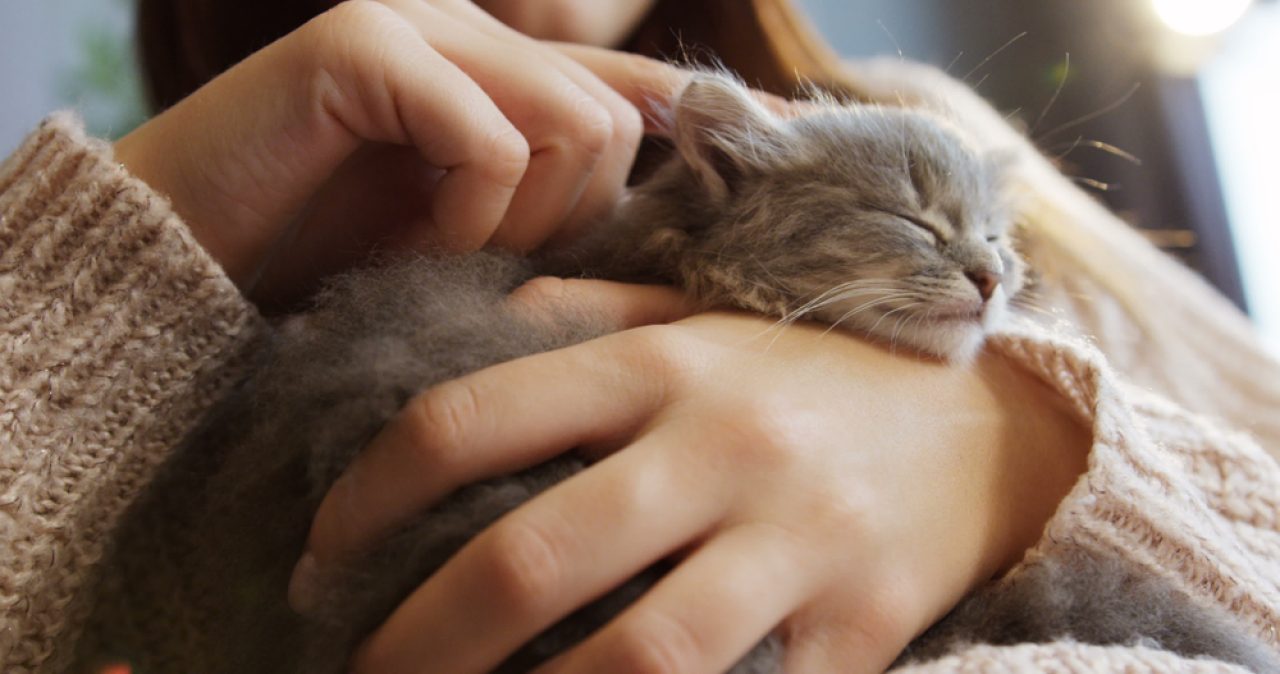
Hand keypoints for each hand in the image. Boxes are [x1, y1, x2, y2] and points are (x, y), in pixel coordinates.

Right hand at [113, 0, 689, 304]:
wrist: (189, 275)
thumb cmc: (330, 269)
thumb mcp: (470, 249)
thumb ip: (557, 214)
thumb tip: (665, 217)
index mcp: (503, 74)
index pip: (640, 85)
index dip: (715, 115)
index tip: (794, 144)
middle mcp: (474, 35)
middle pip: (620, 119)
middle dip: (577, 218)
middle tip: (492, 263)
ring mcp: (420, 29)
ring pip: (575, 123)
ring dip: (525, 222)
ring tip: (446, 255)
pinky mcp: (365, 46)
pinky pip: (488, 141)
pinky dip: (466, 218)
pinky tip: (412, 245)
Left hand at [293, 304, 1089, 672]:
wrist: (990, 429)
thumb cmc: (816, 375)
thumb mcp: (705, 319)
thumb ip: (588, 313)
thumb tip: (475, 330)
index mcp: (665, 364)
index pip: (470, 420)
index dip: (366, 496)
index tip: (321, 556)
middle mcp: (721, 448)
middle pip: (530, 559)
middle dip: (416, 642)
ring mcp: (796, 544)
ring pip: (633, 658)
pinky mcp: (858, 630)